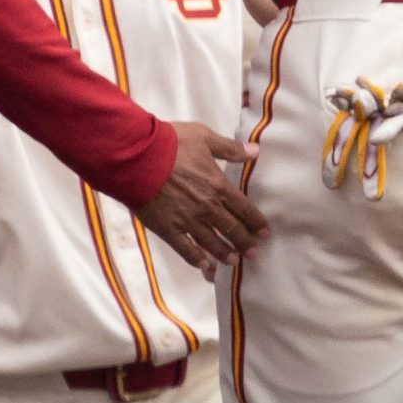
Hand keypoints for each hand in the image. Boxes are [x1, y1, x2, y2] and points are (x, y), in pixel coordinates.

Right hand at [139, 120, 268, 275]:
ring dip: (225, 254)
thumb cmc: (171, 143)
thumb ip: (230, 148)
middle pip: (232, 229)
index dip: (256, 222)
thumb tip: (256, 151)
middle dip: (245, 242)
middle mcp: (207, 208)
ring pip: (212, 243)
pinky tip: (204, 265)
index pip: (244, 208)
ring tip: (234, 261)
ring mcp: (187, 221)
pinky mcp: (168, 229)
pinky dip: (196, 259)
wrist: (137, 157)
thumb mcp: (204, 137)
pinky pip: (185, 249)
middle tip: (254, 252)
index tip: (265, 232)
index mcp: (218, 186)